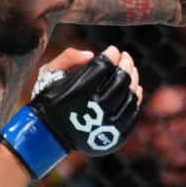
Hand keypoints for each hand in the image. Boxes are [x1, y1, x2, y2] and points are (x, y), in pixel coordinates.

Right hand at [0, 46, 141, 177]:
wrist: (50, 134)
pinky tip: (134, 89)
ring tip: (131, 70)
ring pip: (130, 95)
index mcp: (79, 90)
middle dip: (126, 63)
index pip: (105, 65)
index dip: (111, 54)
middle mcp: (95, 108)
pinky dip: (136, 99)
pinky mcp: (115, 136)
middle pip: (122, 79)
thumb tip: (91, 54)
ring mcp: (108, 124)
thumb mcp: (50, 72)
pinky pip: (133, 113)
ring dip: (133, 79)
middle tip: (125, 57)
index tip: (112, 50)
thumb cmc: (50, 99)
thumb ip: (69, 57)